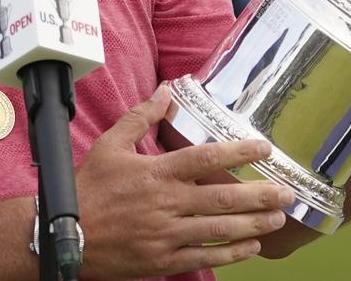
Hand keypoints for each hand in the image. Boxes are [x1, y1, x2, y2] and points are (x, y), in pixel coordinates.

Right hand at [75, 84, 292, 278]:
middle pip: (222, 199)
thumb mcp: (110, 144)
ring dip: (252, 225)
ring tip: (277, 219)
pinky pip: (203, 257)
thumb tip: (167, 90)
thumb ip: (142, 116)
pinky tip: (251, 247)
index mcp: (156, 173)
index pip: (206, 159)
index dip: (238, 152)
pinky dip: (230, 254)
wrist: (64, 234)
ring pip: (218, 231)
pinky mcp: (161, 260)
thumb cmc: (88, 188)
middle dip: (259, 196)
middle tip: (286, 192)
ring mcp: (165, 235)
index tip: (264, 148)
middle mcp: (165, 204)